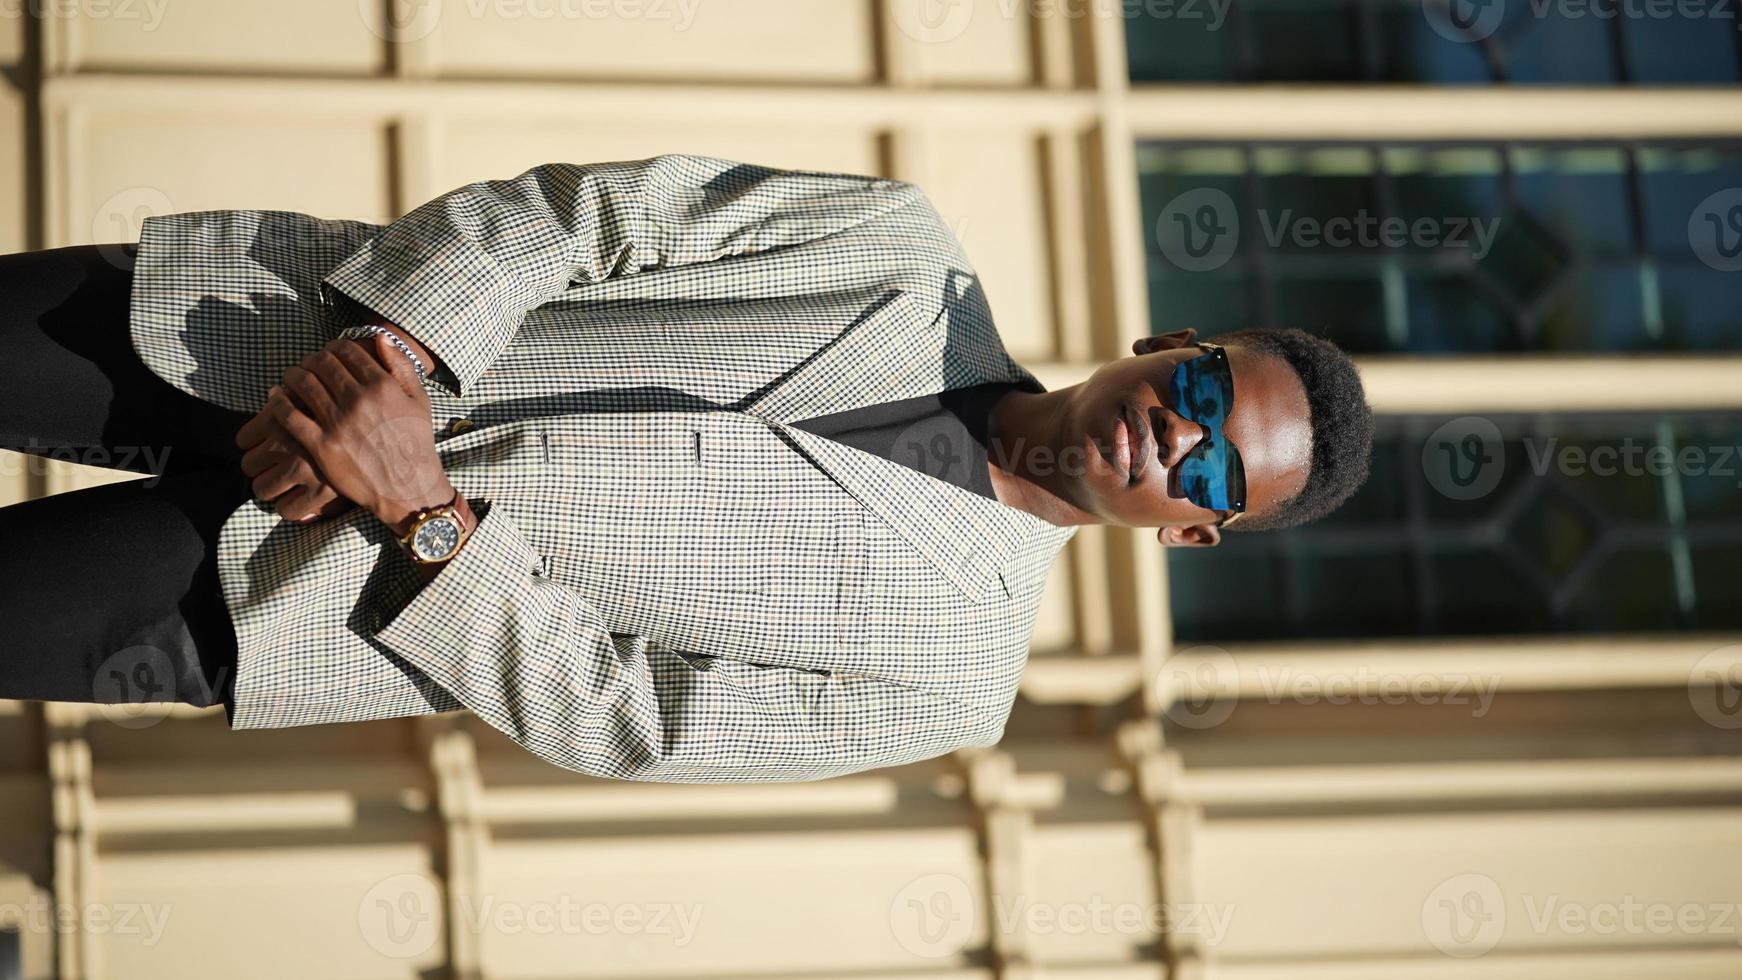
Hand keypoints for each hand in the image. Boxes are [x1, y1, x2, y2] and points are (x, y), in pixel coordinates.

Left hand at [234, 335, 419, 523]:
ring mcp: (338, 423)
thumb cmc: (415, 442)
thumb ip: (400, 366)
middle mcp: (359, 400)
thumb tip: (380, 337)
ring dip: (292, 375)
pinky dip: (278, 401)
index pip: (346, 351)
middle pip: (321, 364)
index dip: (332, 347)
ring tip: (290, 378)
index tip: (328, 353)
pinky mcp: (321, 446)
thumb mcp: (419, 401)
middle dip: (311, 359)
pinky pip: (289, 416)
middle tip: (307, 365)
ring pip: (303, 384)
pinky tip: (276, 398)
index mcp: (382, 385)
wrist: (408, 487)